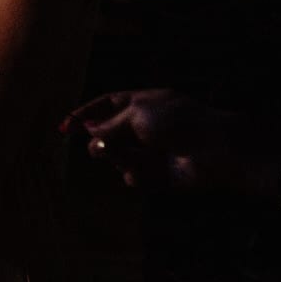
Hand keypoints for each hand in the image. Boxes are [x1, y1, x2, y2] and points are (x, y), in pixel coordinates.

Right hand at [67, 88, 232, 188]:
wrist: (215, 151)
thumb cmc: (178, 122)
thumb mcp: (137, 114)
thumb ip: (109, 126)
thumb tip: (89, 135)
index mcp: (142, 104)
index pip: (106, 105)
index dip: (84, 115)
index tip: (64, 128)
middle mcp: (145, 127)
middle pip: (108, 135)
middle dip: (102, 143)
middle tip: (100, 150)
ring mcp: (152, 151)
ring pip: (118, 158)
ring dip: (120, 160)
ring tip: (133, 161)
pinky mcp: (158, 174)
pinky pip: (134, 177)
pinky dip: (136, 176)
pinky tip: (147, 174)